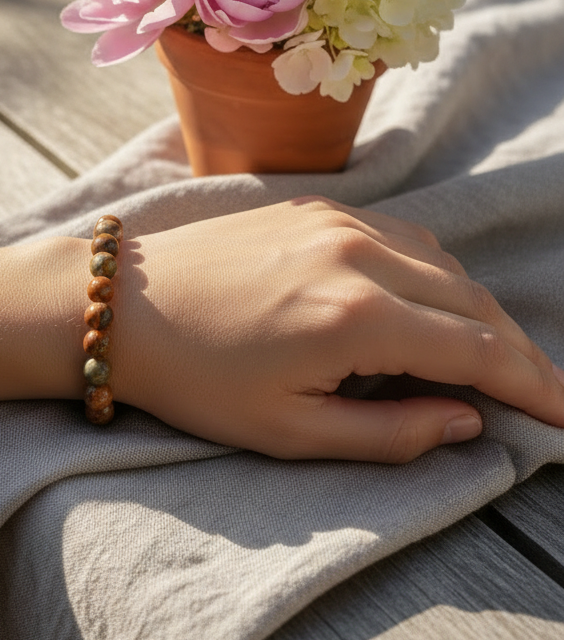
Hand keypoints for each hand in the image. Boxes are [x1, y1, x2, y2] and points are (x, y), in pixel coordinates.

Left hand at [116, 197, 563, 462]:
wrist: (118, 307)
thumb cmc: (195, 380)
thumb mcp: (289, 433)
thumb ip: (390, 433)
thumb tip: (468, 421)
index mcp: (356, 317)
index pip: (480, 351)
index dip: (536, 386)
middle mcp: (360, 254)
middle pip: (473, 303)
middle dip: (516, 353)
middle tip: (538, 396)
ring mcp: (339, 220)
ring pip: (445, 263)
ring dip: (476, 312)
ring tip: (486, 361)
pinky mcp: (318, 206)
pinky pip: (405, 236)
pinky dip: (435, 274)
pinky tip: (429, 307)